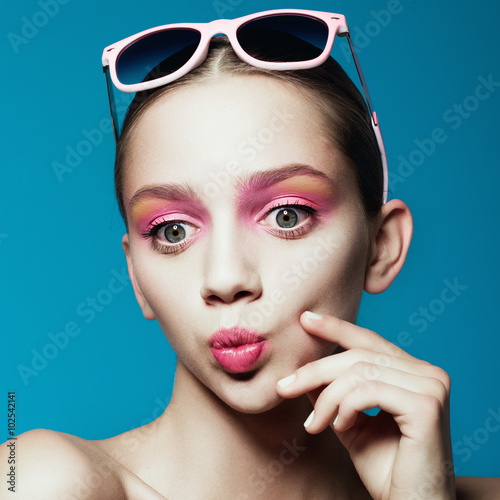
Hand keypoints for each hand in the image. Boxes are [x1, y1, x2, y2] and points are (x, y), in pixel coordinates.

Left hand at [276, 311, 455, 499]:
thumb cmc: (383, 467)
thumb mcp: (348, 420)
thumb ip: (332, 391)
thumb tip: (303, 366)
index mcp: (413, 372)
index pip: (369, 341)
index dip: (336, 328)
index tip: (305, 319)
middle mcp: (428, 373)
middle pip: (359, 355)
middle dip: (315, 370)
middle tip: (284, 387)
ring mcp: (431, 386)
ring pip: (360, 371)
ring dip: (327, 397)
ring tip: (313, 423)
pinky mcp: (426, 404)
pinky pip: (369, 390)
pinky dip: (345, 407)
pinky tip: (339, 427)